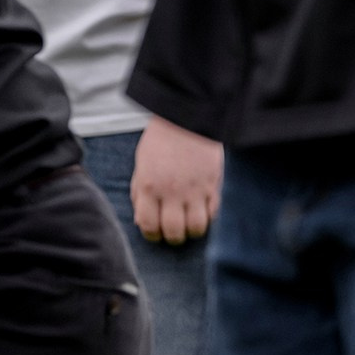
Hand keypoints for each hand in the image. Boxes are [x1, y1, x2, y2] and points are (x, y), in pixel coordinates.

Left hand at [131, 114, 223, 243]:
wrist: (189, 117)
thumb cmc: (162, 139)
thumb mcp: (142, 164)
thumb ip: (140, 192)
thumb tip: (141, 219)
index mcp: (149, 186)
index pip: (148, 225)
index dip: (151, 234)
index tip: (155, 232)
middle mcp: (171, 192)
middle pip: (174, 232)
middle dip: (173, 237)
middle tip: (175, 231)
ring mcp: (194, 190)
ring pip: (196, 228)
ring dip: (193, 230)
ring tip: (191, 223)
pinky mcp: (213, 184)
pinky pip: (214, 213)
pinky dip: (209, 216)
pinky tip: (204, 210)